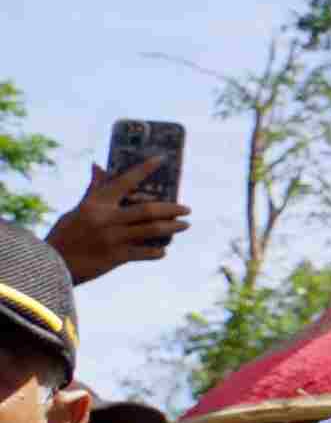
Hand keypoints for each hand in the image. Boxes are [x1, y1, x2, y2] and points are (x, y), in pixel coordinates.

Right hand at [45, 159, 189, 283]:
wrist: (51, 263)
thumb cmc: (65, 233)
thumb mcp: (77, 209)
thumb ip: (94, 190)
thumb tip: (97, 165)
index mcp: (96, 203)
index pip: (124, 180)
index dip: (144, 168)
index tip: (162, 158)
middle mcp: (107, 218)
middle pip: (148, 209)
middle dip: (172, 208)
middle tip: (187, 208)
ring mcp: (113, 238)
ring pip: (152, 230)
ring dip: (172, 227)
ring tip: (185, 225)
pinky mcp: (115, 257)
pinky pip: (144, 252)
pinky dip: (157, 251)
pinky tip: (163, 249)